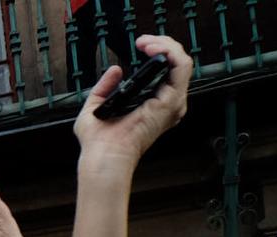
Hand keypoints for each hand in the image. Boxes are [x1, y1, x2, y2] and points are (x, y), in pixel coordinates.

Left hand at [74, 35, 190, 170]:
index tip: (140, 46)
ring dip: (166, 46)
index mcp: (154, 105)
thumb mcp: (94, 107)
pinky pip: (181, 67)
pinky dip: (170, 52)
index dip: (157, 54)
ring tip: (146, 43)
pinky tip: (153, 48)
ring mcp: (172, 101)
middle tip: (143, 42)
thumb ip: (104, 87)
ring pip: (182, 61)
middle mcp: (167, 103)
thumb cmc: (98, 142)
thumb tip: (115, 70)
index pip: (166, 72)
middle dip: (162, 45)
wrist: (103, 155)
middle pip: (177, 64)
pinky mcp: (172, 100)